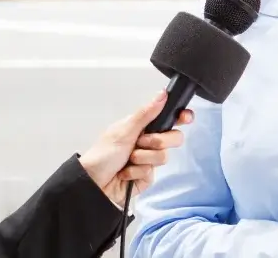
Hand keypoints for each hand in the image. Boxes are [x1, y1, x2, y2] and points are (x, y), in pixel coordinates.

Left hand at [78, 90, 193, 205]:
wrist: (93, 183)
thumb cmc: (102, 154)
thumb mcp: (124, 130)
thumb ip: (146, 113)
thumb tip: (162, 94)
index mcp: (142, 127)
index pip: (168, 119)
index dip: (180, 118)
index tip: (185, 118)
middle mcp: (147, 142)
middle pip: (173, 138)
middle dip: (156, 141)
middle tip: (140, 142)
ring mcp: (148, 160)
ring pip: (163, 156)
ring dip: (142, 158)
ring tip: (127, 160)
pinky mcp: (147, 177)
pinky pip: (152, 173)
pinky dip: (137, 172)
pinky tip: (125, 173)